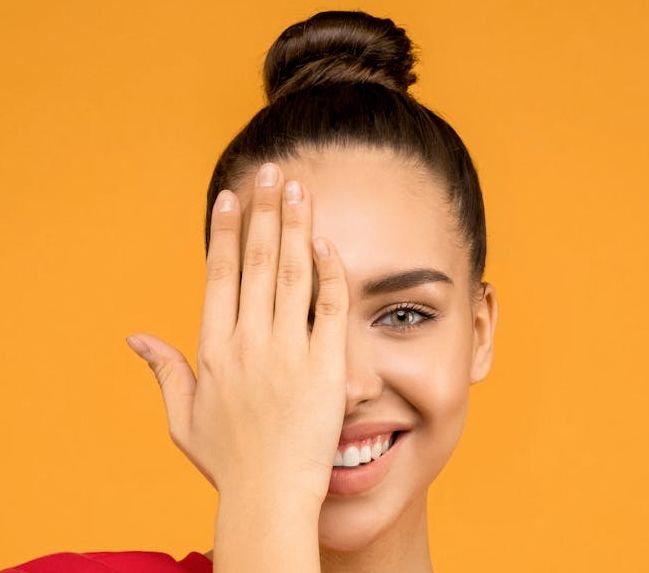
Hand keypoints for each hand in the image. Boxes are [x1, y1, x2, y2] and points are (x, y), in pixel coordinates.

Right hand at [125, 162, 348, 501]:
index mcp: (215, 350)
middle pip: (256, 262)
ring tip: (299, 188)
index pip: (221, 275)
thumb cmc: (229, 461)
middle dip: (264, 212)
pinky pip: (330, 309)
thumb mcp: (184, 418)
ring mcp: (288, 352)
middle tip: (272, 172)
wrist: (270, 496)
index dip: (226, 233)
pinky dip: (330, 274)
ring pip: (292, 274)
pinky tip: (328, 243)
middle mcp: (249, 343)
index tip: (232, 197)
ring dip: (295, 227)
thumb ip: (165, 372)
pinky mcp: (325, 367)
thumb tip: (135, 338)